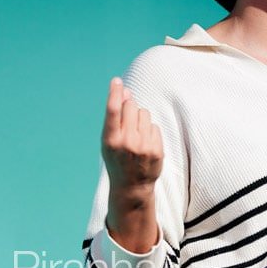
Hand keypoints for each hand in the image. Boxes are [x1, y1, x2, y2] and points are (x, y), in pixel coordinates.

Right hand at [101, 77, 162, 192]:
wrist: (131, 186)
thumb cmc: (117, 159)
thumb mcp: (109, 141)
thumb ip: (116, 118)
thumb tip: (126, 92)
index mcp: (110, 140)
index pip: (113, 111)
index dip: (114, 94)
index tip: (117, 81)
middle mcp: (126, 142)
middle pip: (131, 107)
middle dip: (130, 106)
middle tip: (127, 121)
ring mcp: (143, 146)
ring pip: (144, 113)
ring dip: (140, 119)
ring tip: (136, 135)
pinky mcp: (157, 150)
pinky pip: (154, 126)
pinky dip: (150, 131)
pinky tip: (145, 144)